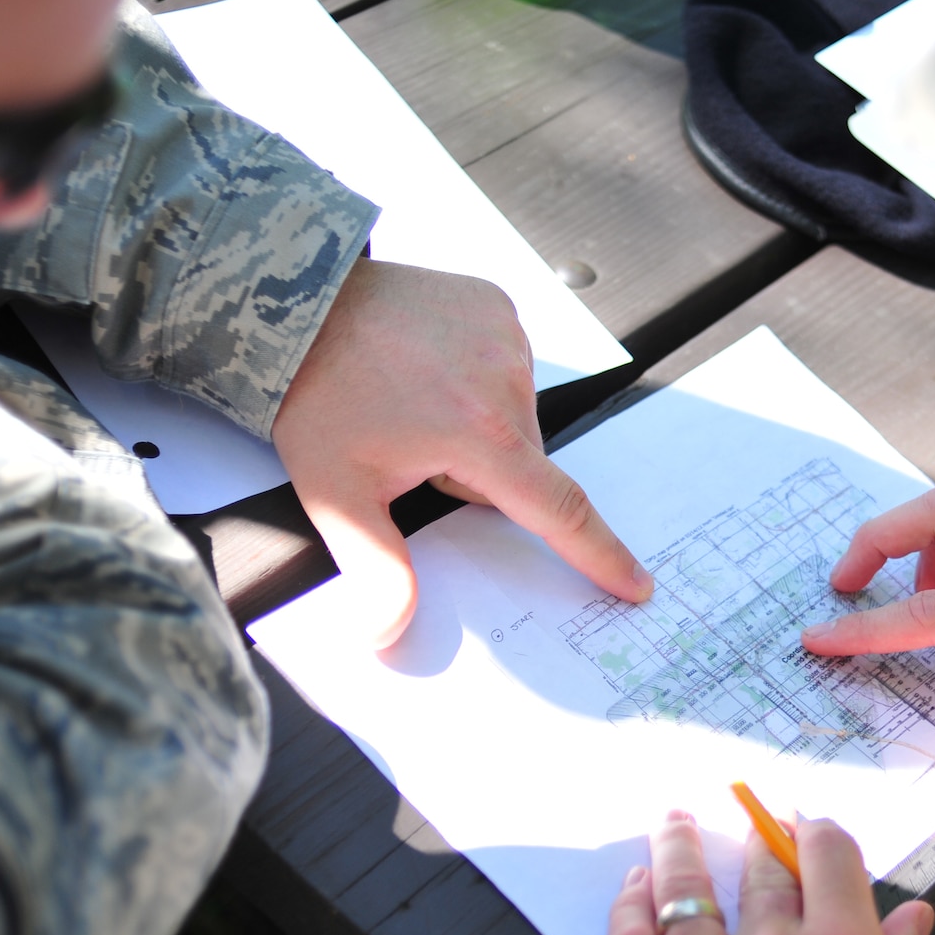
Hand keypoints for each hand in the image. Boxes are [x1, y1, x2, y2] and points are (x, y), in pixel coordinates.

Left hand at [270, 259, 651, 646]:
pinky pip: (504, 365)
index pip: (557, 510)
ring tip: (412, 400)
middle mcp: (506, 378)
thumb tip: (389, 635)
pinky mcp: (496, 304)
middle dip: (482, 474)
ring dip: (479, 426)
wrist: (298, 299)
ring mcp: (505, 334)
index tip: (635, 584)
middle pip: (523, 464)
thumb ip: (375, 569)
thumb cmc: (315, 391)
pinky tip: (424, 364)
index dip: (599, 554)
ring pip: (514, 417)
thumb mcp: (336, 493)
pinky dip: (475, 378)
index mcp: (479, 433)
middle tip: (413, 451)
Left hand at [609, 811, 934, 934]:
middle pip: (759, 873)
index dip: (816, 836)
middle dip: (759, 847)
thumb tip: (910, 916)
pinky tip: (636, 887)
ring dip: (680, 850)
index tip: (806, 833)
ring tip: (674, 824)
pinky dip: (631, 906)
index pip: (826, 854)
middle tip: (750, 832)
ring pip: (684, 892)